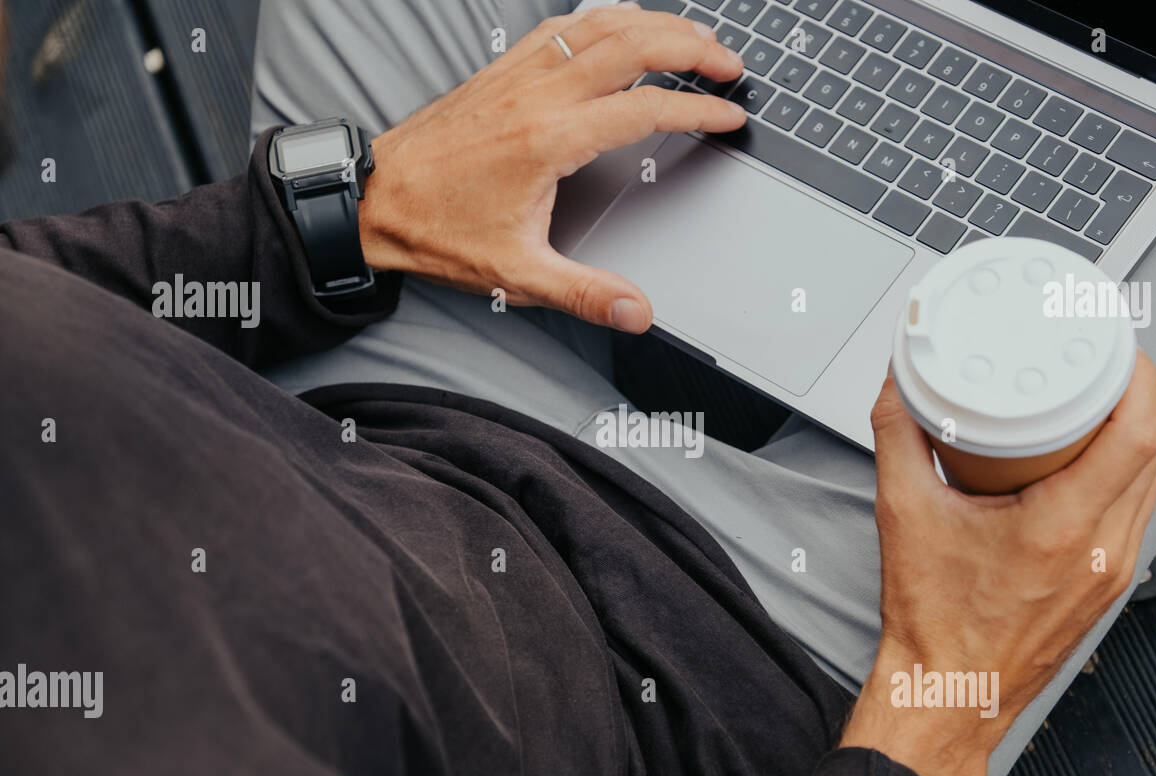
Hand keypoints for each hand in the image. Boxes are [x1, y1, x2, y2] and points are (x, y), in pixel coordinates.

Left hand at [356, 2, 746, 331]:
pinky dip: (603, 17)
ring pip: (600, 23)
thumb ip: (583, 292)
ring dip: (655, 23)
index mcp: (548, 141)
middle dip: (691, 46)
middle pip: (633, 44)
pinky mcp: (501, 72)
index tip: (728, 115)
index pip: (644, 108)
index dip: (696, 110)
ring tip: (692, 38)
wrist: (374, 200)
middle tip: (728, 64)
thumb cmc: (437, 231)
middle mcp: (536, 96)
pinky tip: (621, 23)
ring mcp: (517, 76)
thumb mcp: (515, 274)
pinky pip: (562, 26)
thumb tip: (637, 312)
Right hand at [840, 350, 1155, 775]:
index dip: (1136, 378)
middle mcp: (1101, 550)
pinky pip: (1136, 511)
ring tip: (1092, 406)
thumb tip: (895, 391)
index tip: (1115, 349)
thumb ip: (897, 438)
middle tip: (1096, 365)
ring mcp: (1112, 571)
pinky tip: (1087, 464)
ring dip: (1132, 434)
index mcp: (1062, 528)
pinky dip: (1122, 474)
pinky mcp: (1107, 585)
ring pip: (1152, 480)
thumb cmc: (934, 623)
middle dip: (1133, 395)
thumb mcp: (903, 513)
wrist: (947, 689)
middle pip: (1154, 447)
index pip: (1138, 433)